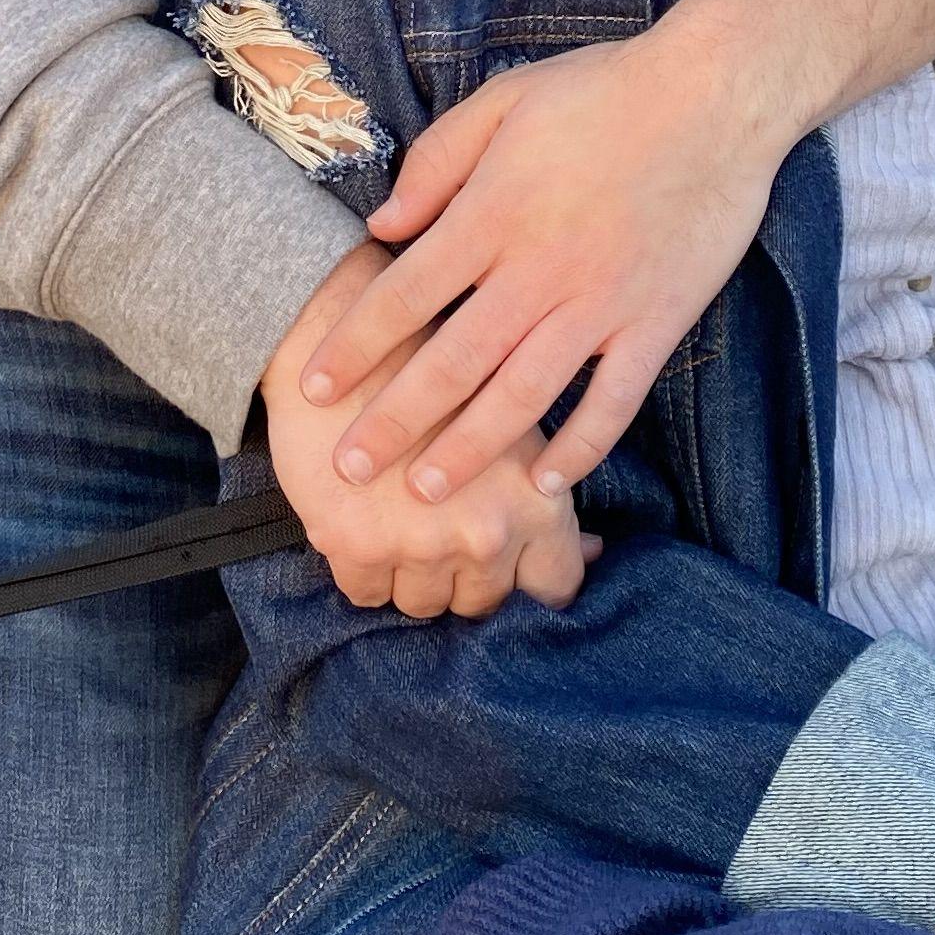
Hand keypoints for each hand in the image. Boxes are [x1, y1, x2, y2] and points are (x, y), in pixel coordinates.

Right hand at [265, 245, 590, 618]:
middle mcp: (483, 534)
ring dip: (413, 577)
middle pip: (482, 602)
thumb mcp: (516, 423)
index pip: (553, 589)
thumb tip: (591, 552)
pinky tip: (364, 530)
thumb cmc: (439, 371)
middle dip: (465, 578)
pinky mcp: (353, 543)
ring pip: (422, 604)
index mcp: (534, 505)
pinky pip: (365, 593)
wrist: (342, 330)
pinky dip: (364, 572)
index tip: (511, 569)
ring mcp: (416, 544)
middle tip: (442, 536)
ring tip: (401, 530)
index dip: (531, 584)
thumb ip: (551, 497)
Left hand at [300, 13, 799, 509]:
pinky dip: (580, 448)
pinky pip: (613, 402)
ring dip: (468, 451)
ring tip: (424, 494)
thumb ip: (436, 163)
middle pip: (451, 364)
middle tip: (349, 471)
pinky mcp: (656, 322)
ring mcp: (601, 303)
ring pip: (523, 397)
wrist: (717, 95)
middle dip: (393, 423)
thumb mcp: (503, 100)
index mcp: (493, 214)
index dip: (353, 348)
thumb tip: (380, 226)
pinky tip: (544, 482)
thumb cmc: (604, 90)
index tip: (312, 390)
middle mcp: (539, 270)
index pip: (403, 296)